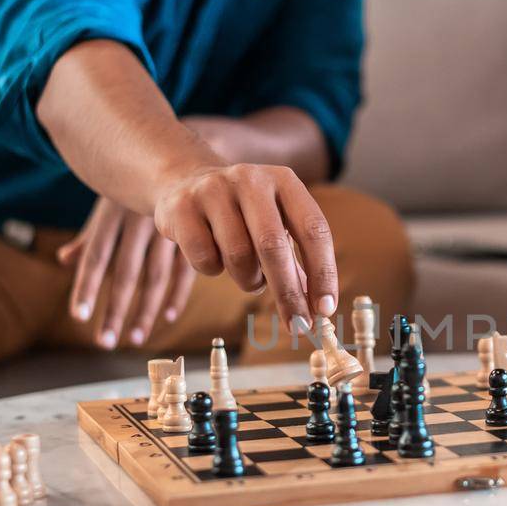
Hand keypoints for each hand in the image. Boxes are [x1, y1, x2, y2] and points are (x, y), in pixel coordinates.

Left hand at [58, 197, 196, 349]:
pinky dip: (177, 296)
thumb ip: (90, 235)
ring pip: (155, 278)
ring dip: (145, 311)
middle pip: (125, 274)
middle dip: (114, 311)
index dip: (86, 287)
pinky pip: (185, 271)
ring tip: (133, 338)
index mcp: (113, 215)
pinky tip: (168, 317)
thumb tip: (63, 260)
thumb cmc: (137, 190)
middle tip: (105, 341)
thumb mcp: (111, 205)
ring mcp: (169, 229)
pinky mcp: (195, 235)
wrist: (186, 157)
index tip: (78, 317)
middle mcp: (138, 223)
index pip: (96, 257)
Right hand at [152, 162, 335, 333]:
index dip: (323, 273)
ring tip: (247, 274)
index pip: (314, 230)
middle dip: (288, 293)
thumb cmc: (245, 215)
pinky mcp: (181, 207)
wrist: (187, 181)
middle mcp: (251, 180)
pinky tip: (213, 256)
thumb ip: (299, 262)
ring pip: (238, 256)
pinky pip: (204, 258)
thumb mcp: (278, 223)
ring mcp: (213, 190)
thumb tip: (317, 311)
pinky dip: (213, 270)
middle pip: (274, 246)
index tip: (324, 309)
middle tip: (297, 325)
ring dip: (248, 279)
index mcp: (285, 181)